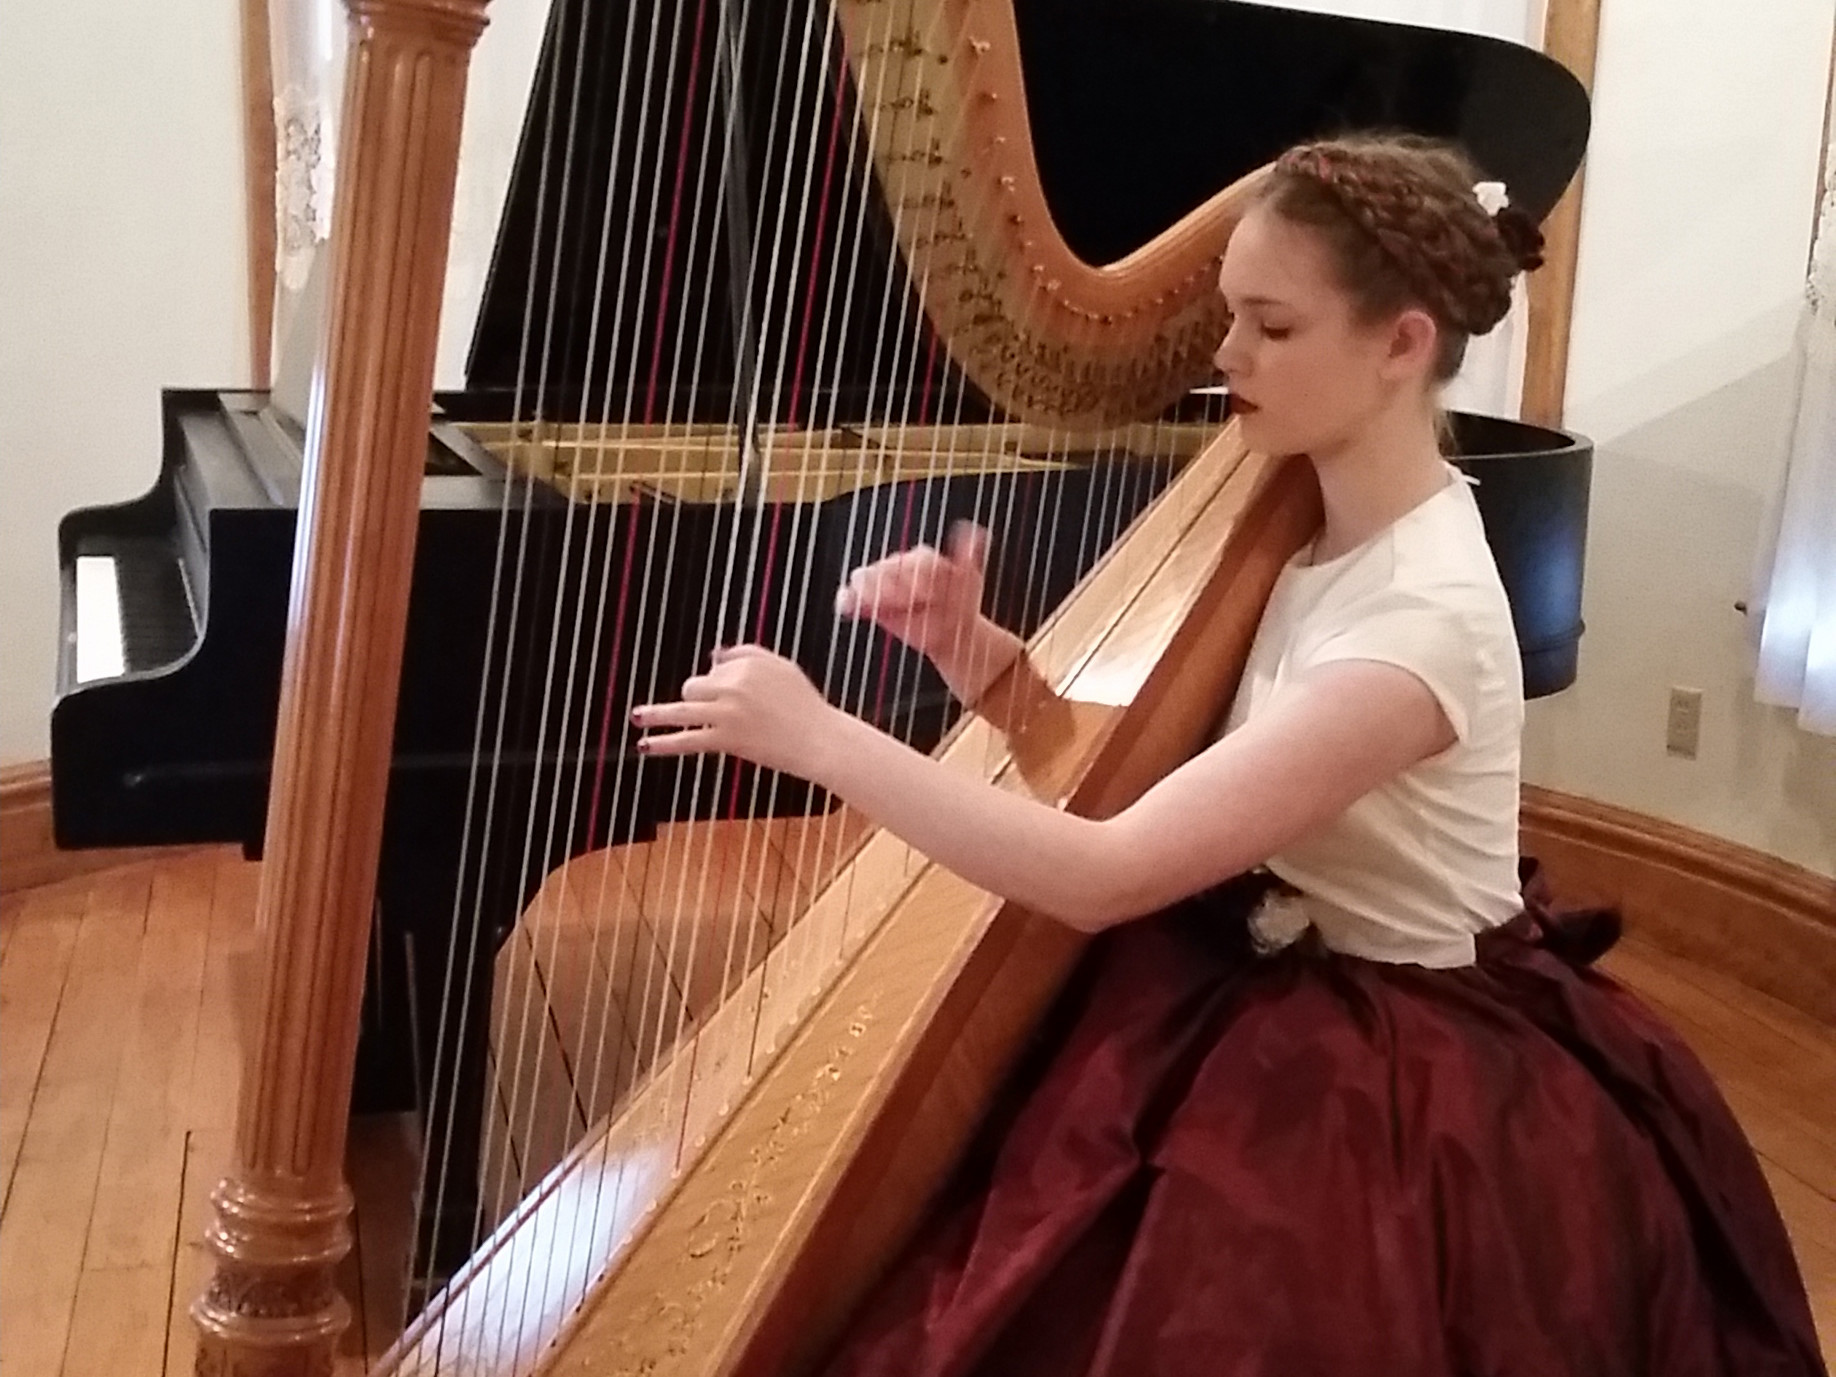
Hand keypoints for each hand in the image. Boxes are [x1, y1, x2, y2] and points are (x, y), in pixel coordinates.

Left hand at [631, 645, 842, 781]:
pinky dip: (664, 742)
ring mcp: (728, 712)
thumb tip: (713, 656)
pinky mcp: (726, 738)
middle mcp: (735, 683)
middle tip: (720, 714)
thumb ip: (747, 654)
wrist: (820, 740)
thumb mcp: (782, 668)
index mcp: (748, 662)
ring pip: (683, 708)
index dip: (722, 683)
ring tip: (637, 715)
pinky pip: (687, 739)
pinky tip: (645, 744)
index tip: (735, 697)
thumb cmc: (806, 706)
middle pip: (696, 685)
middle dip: (700, 698)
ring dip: (655, 713)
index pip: (717, 667)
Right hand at [835, 520, 987, 661]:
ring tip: (878, 604)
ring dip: (869, 590)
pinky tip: (848, 607)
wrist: (952, 631)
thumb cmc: (960, 604)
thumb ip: (968, 556)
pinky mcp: (869, 602)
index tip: (931, 596)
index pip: (913, 561)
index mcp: (921, 558)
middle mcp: (898, 565)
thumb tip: (978, 531)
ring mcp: (882, 582)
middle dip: (894, 586)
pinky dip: (847, 599)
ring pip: (864, 578)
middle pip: (885, 568)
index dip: (920, 578)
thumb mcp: (970, 581)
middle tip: (910, 603)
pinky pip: (850, 597)